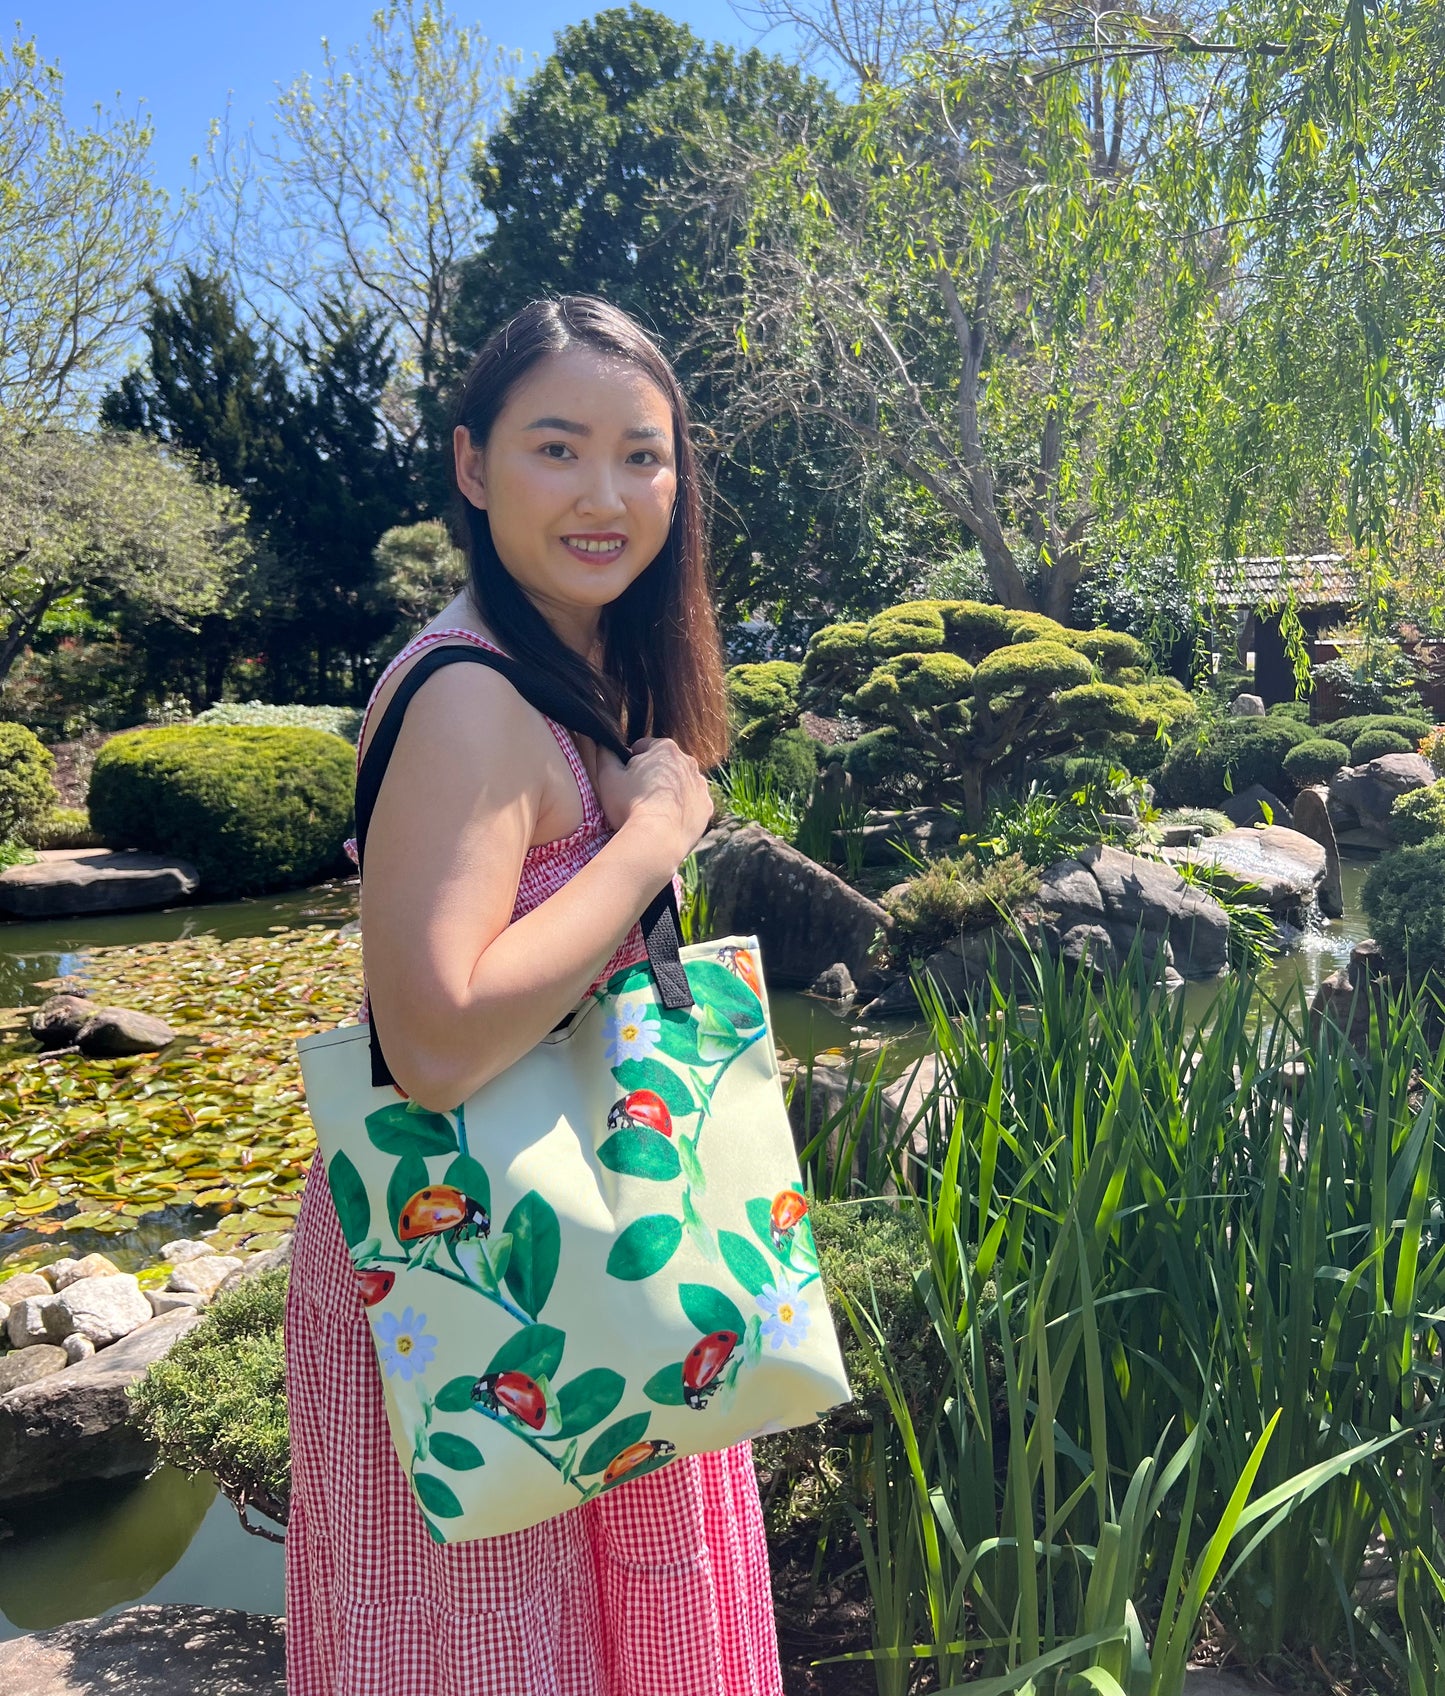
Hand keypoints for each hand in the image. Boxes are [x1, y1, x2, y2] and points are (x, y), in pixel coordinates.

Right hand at [594, 736, 713, 866]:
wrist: (658, 840)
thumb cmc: (630, 805)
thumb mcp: (607, 776)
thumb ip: (605, 754)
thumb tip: (604, 745)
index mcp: (665, 748)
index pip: (642, 747)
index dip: (630, 761)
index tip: (624, 778)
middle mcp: (688, 762)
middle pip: (663, 765)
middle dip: (651, 775)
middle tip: (636, 796)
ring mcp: (700, 785)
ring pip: (679, 784)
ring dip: (668, 791)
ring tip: (652, 810)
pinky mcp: (706, 807)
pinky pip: (691, 803)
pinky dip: (681, 808)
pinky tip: (667, 820)